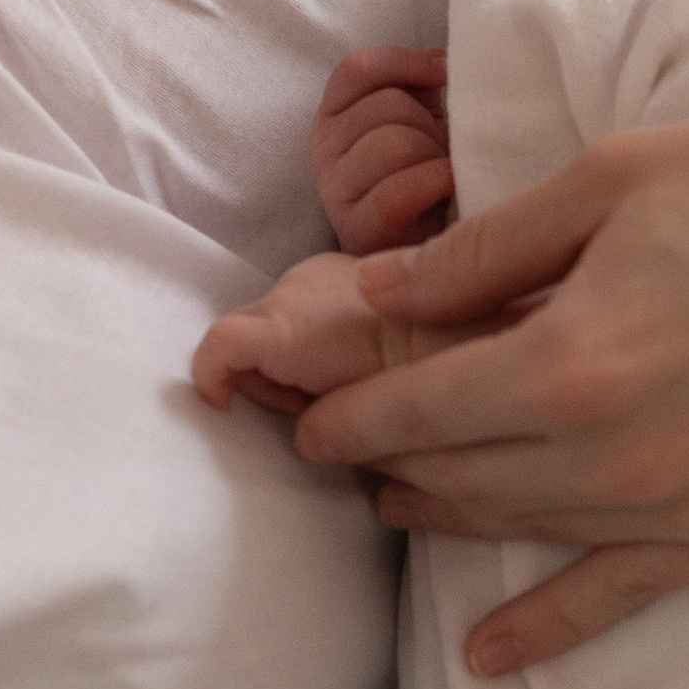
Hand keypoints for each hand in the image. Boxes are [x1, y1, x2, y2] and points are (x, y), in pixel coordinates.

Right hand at [194, 253, 413, 420]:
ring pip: (273, 314)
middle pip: (244, 335)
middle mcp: (295, 287)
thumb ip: (311, 421)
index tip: (226, 409)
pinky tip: (344, 349)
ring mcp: (319, 269)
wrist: (475, 337)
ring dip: (288, 349)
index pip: (220, 345)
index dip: (214, 381)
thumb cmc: (414, 392)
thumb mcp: (350, 420)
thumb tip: (307, 427)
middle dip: (265, 375)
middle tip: (311, 406)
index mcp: (288, 329)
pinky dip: (306, 326)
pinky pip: (300, 297)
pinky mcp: (342, 262)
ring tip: (340, 377)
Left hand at [288, 51, 688, 670]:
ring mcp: (686, 507)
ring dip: (449, 519)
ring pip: (525, 531)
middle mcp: (618, 455)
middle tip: (344, 451)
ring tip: (401, 503)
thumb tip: (374, 293)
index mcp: (570, 361)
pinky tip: (487, 653)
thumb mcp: (604, 182)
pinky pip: (622, 597)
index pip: (414, 410)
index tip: (306, 415)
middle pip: (460, 474)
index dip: (346, 416)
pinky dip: (548, 627)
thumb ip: (480, 253)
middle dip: (387, 462)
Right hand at [311, 46, 452, 252]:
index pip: (358, 67)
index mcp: (334, 115)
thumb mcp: (419, 119)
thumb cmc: (424, 176)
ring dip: (434, 156)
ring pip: (393, 144)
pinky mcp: (357, 230)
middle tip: (442, 150)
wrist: (425, 245)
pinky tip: (450, 185)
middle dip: (429, 124)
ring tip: (443, 174)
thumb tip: (442, 58)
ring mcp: (335, 193)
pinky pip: (397, 191)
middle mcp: (323, 150)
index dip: (406, 62)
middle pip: (385, 106)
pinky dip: (435, 181)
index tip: (445, 74)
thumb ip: (419, 82)